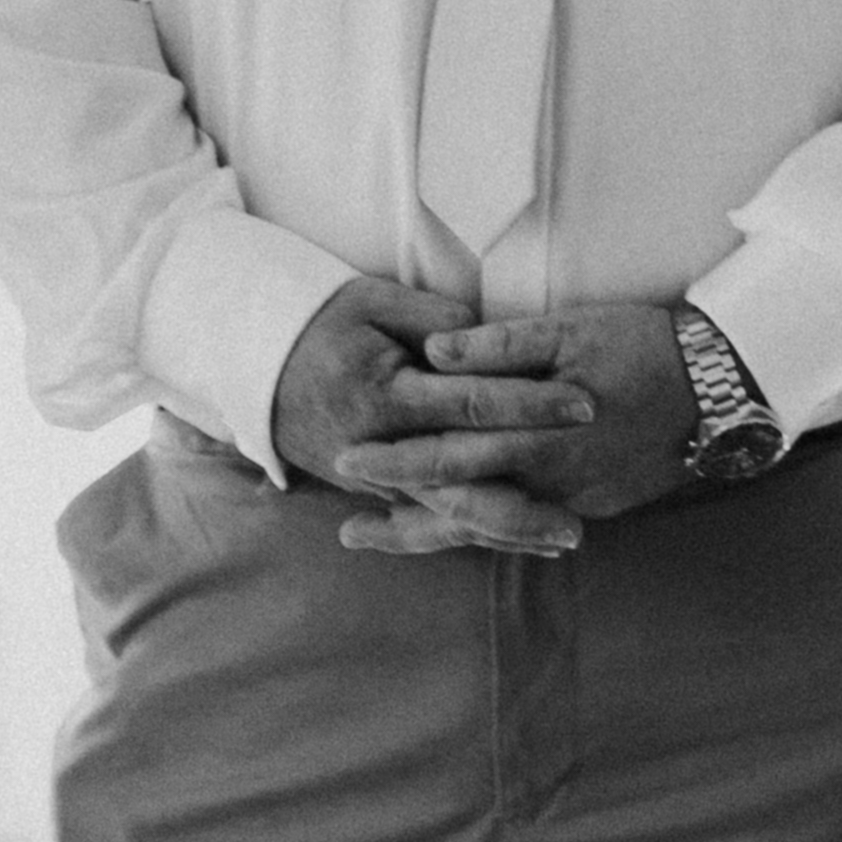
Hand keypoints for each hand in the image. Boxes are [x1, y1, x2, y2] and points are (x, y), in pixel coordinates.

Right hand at [263, 275, 594, 549]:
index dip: (530, 405)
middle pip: (462, 485)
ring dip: (505, 530)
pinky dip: (476, 529)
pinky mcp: (375, 489)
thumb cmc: (323, 322)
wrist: (257, 363)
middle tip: (580, 523)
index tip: (585, 406)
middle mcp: (380, 447)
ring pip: (447, 514)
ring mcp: (375, 478)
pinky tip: (524, 540)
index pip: (472, 403)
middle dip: (523, 507)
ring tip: (565, 538)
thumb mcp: (373, 301)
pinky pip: (430, 517)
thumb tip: (491, 335)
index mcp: (385, 394)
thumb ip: (437, 318)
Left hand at [341, 301, 700, 549]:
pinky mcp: (594, 506)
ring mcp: (573, 500)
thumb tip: (434, 353)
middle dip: (399, 520)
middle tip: (348, 531)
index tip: (346, 461)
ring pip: (490, 528)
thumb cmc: (646, 348)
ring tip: (389, 539)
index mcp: (537, 436)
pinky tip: (463, 527)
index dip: (394, 461)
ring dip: (436, 535)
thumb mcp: (573, 329)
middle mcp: (550, 481)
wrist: (722, 389)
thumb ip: (501, 347)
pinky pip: (526, 525)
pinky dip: (486, 530)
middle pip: (460, 511)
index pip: (449, 456)